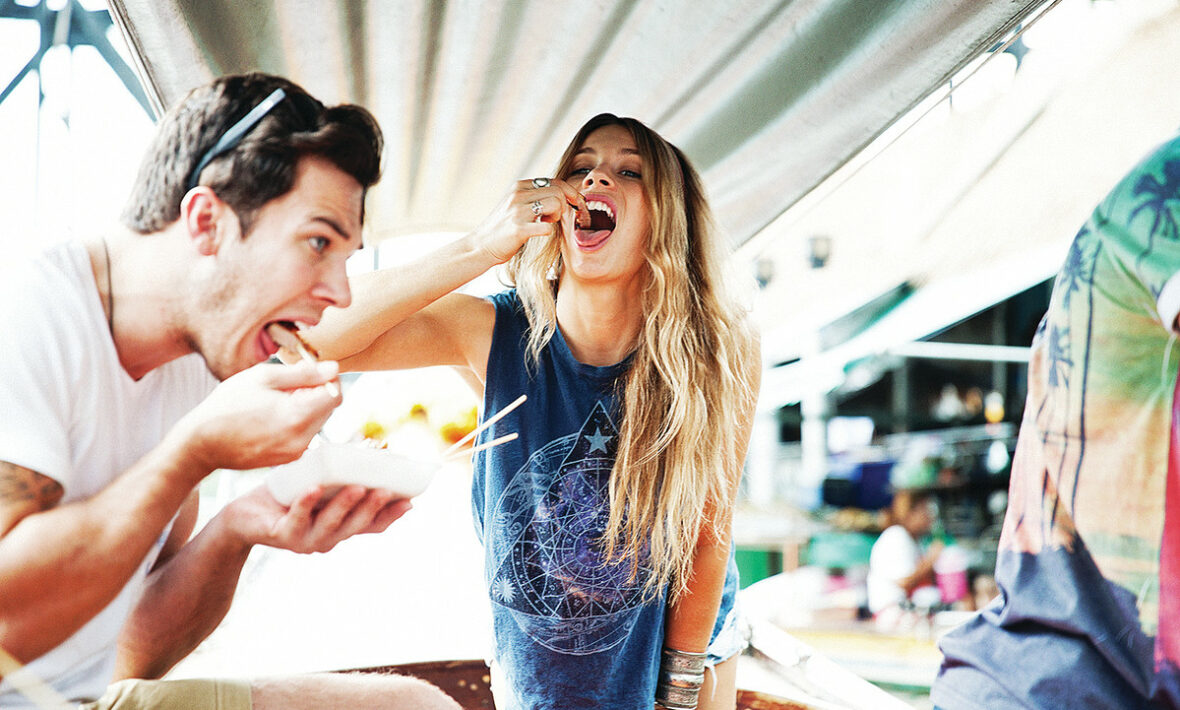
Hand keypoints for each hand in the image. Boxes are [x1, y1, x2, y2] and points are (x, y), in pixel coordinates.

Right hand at [172, 360, 341, 476]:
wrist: (202, 444)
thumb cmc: (227, 406)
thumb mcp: (263, 377)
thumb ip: (303, 373)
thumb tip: (333, 368)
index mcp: (298, 415)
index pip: (335, 394)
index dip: (328, 379)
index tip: (312, 371)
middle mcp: (302, 439)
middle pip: (328, 409)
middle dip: (316, 392)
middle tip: (288, 385)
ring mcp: (296, 452)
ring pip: (317, 422)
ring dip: (306, 407)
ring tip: (276, 401)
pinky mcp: (288, 459)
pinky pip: (305, 435)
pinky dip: (297, 422)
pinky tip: (272, 416)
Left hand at [225, 483, 411, 553]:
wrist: (241, 517)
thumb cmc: (284, 496)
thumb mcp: (316, 484)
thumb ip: (339, 474)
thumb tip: (366, 442)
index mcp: (340, 527)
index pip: (373, 525)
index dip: (392, 515)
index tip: (411, 500)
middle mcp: (327, 539)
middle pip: (356, 525)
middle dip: (374, 507)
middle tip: (388, 489)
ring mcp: (305, 540)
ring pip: (331, 525)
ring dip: (347, 506)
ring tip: (358, 487)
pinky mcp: (281, 535)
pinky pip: (296, 518)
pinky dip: (307, 503)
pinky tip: (314, 488)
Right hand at [472, 178, 588, 262]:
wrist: (480, 246)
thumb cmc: (502, 228)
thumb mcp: (515, 204)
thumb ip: (533, 197)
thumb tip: (561, 196)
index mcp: (519, 186)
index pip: (555, 181)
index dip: (571, 192)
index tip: (578, 203)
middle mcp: (518, 194)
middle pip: (558, 191)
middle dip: (567, 205)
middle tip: (560, 217)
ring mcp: (518, 211)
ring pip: (556, 203)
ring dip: (558, 216)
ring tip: (547, 222)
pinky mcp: (518, 229)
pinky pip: (547, 227)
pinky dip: (549, 230)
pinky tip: (540, 232)